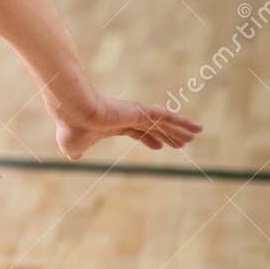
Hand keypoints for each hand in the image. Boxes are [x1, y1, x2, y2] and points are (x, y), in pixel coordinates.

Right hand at [52, 95, 201, 160]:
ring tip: (196, 135)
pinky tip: (197, 128)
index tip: (159, 147)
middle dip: (168, 135)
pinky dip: (184, 122)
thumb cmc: (73, 127)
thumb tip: (72, 157)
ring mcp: (136, 113)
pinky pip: (169, 117)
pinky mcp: (143, 111)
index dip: (149, 139)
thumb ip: (76, 151)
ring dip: (181, 130)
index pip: (136, 131)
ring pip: (164, 123)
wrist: (76, 111)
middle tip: (182, 143)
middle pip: (154, 127)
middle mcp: (127, 116)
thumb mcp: (72, 145)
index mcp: (113, 124)